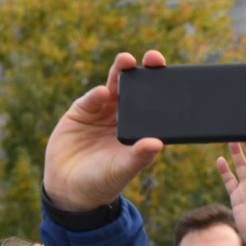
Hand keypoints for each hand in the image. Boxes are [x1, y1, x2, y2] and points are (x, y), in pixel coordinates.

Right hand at [43, 50, 166, 210]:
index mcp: (140, 129)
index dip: (164, 90)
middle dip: (144, 72)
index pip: (155, 105)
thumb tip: (158, 143)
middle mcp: (124, 116)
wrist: (70, 187)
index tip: (175, 77)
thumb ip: (139, 156)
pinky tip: (103, 93)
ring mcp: (102, 111)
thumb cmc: (103, 180)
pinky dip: (96, 95)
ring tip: (127, 61)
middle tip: (154, 58)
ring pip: (114, 86)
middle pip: (137, 89)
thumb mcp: (123, 169)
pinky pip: (91, 99)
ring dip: (120, 73)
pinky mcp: (81, 111)